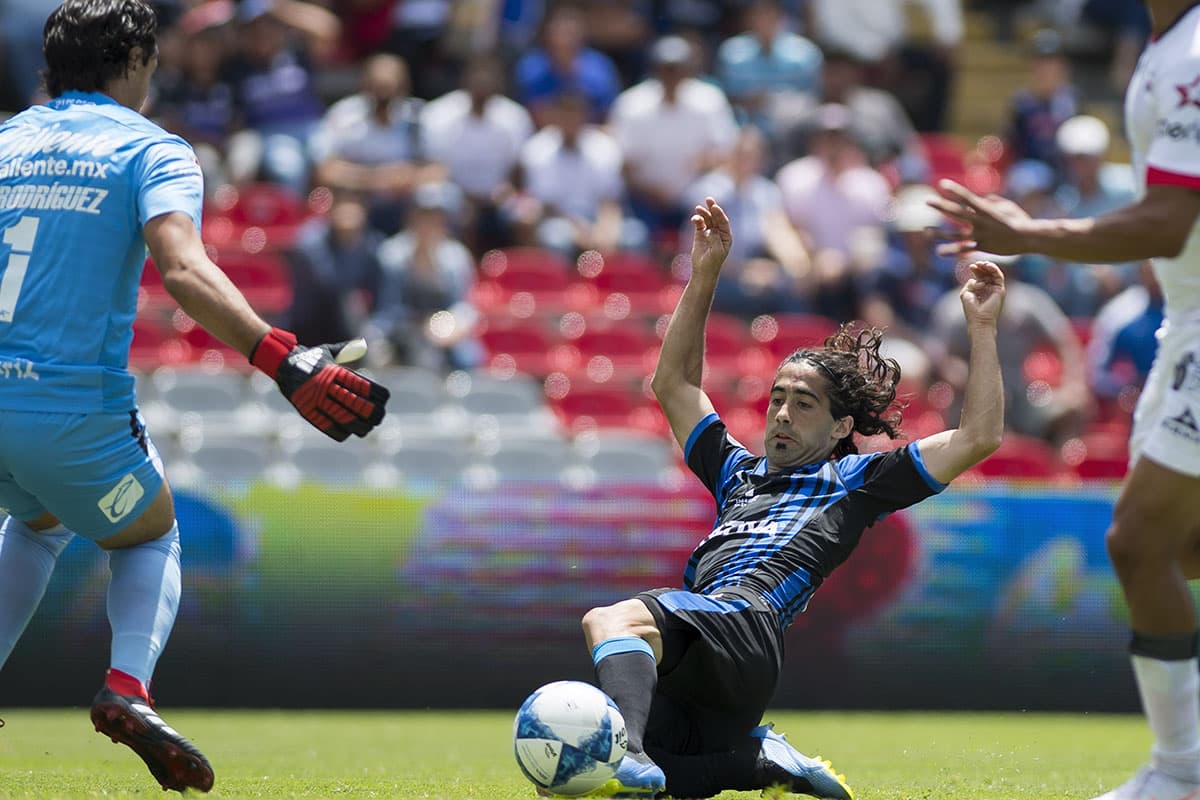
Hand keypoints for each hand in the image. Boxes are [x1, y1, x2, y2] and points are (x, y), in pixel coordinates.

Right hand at [250, 328, 389, 440]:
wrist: (281, 363)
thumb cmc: (308, 358)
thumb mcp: (326, 352)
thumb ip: (346, 350)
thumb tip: (363, 344)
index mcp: (334, 372)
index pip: (361, 385)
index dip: (376, 394)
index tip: (385, 399)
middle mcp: (327, 386)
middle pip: (355, 403)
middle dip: (370, 412)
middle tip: (380, 417)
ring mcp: (316, 399)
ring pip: (342, 416)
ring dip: (358, 424)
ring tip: (367, 429)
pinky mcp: (306, 410)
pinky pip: (325, 424)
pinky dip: (339, 430)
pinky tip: (349, 433)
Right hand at [689, 197, 732, 280]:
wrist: (703, 271)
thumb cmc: (713, 262)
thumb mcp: (717, 250)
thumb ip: (714, 238)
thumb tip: (710, 229)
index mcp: (726, 236)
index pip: (723, 221)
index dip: (719, 213)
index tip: (714, 207)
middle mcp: (718, 232)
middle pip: (715, 217)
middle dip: (712, 208)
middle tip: (708, 199)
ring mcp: (709, 233)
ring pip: (707, 219)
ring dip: (703, 213)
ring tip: (698, 208)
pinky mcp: (699, 235)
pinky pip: (699, 225)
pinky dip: (697, 220)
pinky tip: (695, 218)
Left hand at [927, 179, 1032, 256]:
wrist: (1028, 238)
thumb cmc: (1019, 220)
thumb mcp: (1008, 206)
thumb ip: (994, 201)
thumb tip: (984, 198)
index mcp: (986, 209)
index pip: (967, 197)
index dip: (955, 190)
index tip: (942, 184)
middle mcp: (980, 220)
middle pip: (957, 212)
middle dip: (941, 206)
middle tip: (927, 200)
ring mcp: (980, 234)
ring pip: (956, 234)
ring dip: (940, 233)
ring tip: (925, 232)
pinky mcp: (982, 246)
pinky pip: (964, 249)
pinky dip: (952, 251)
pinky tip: (939, 252)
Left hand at [959, 260, 1005, 326]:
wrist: (979, 319)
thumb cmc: (971, 309)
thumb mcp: (966, 293)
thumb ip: (970, 283)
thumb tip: (975, 278)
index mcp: (980, 289)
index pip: (980, 276)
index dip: (976, 270)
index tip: (971, 266)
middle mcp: (989, 288)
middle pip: (987, 273)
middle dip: (981, 267)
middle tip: (976, 264)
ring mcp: (995, 289)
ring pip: (994, 273)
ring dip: (988, 266)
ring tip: (981, 263)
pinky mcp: (1000, 290)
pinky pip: (999, 276)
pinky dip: (994, 269)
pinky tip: (987, 265)